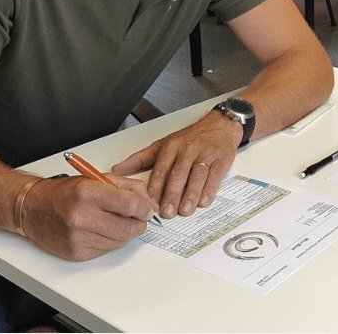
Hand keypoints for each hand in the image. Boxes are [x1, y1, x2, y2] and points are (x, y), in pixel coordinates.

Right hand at [22, 174, 157, 260]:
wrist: (32, 208)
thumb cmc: (64, 193)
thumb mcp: (97, 179)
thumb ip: (128, 187)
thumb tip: (150, 202)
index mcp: (89, 193)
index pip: (130, 205)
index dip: (144, 208)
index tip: (146, 209)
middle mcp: (82, 216)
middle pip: (129, 228)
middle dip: (139, 223)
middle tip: (137, 218)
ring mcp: (78, 237)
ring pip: (120, 241)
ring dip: (124, 233)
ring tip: (115, 221)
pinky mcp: (76, 252)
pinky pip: (106, 250)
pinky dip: (109, 241)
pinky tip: (100, 230)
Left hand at [112, 112, 239, 217]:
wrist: (219, 125)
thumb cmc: (190, 137)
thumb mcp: (162, 144)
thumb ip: (140, 159)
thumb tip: (117, 170)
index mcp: (171, 147)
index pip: (160, 169)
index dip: (155, 187)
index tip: (149, 203)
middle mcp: (188, 150)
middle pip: (178, 174)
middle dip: (172, 195)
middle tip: (167, 212)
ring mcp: (205, 155)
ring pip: (196, 176)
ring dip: (191, 195)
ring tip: (185, 210)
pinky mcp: (221, 160)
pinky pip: (214, 176)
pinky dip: (209, 190)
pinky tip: (204, 201)